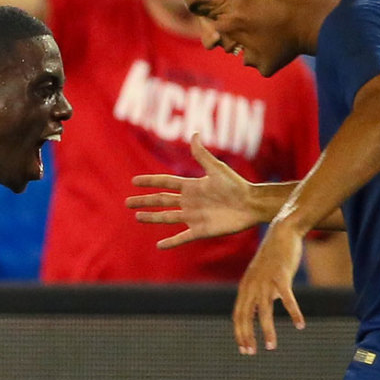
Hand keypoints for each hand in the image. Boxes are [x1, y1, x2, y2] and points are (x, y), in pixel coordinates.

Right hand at [126, 133, 257, 248]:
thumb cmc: (237, 185)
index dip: (150, 182)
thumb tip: (194, 134)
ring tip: (137, 217)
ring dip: (152, 218)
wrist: (251, 204)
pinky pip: (182, 237)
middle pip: (161, 201)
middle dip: (144, 201)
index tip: (134, 182)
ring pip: (167, 217)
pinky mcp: (201, 230)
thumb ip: (202, 155)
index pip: (165, 183)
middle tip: (127, 203)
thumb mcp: (217, 168)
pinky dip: (171, 242)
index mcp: (191, 186)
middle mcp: (190, 201)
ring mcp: (194, 216)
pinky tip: (159, 245)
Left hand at [233, 220, 305, 354]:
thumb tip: (260, 313)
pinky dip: (294, 313)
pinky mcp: (281, 276)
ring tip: (272, 347)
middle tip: (251, 353)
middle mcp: (252, 285)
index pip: (238, 315)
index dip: (240, 333)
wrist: (282, 233)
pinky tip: (300, 325)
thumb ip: (259, 294)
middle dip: (247, 336)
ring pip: (264, 311)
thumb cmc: (273, 257)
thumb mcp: (260, 277)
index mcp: (245, 287)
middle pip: (245, 316)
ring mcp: (266, 281)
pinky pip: (287, 299)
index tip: (245, 349)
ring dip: (268, 331)